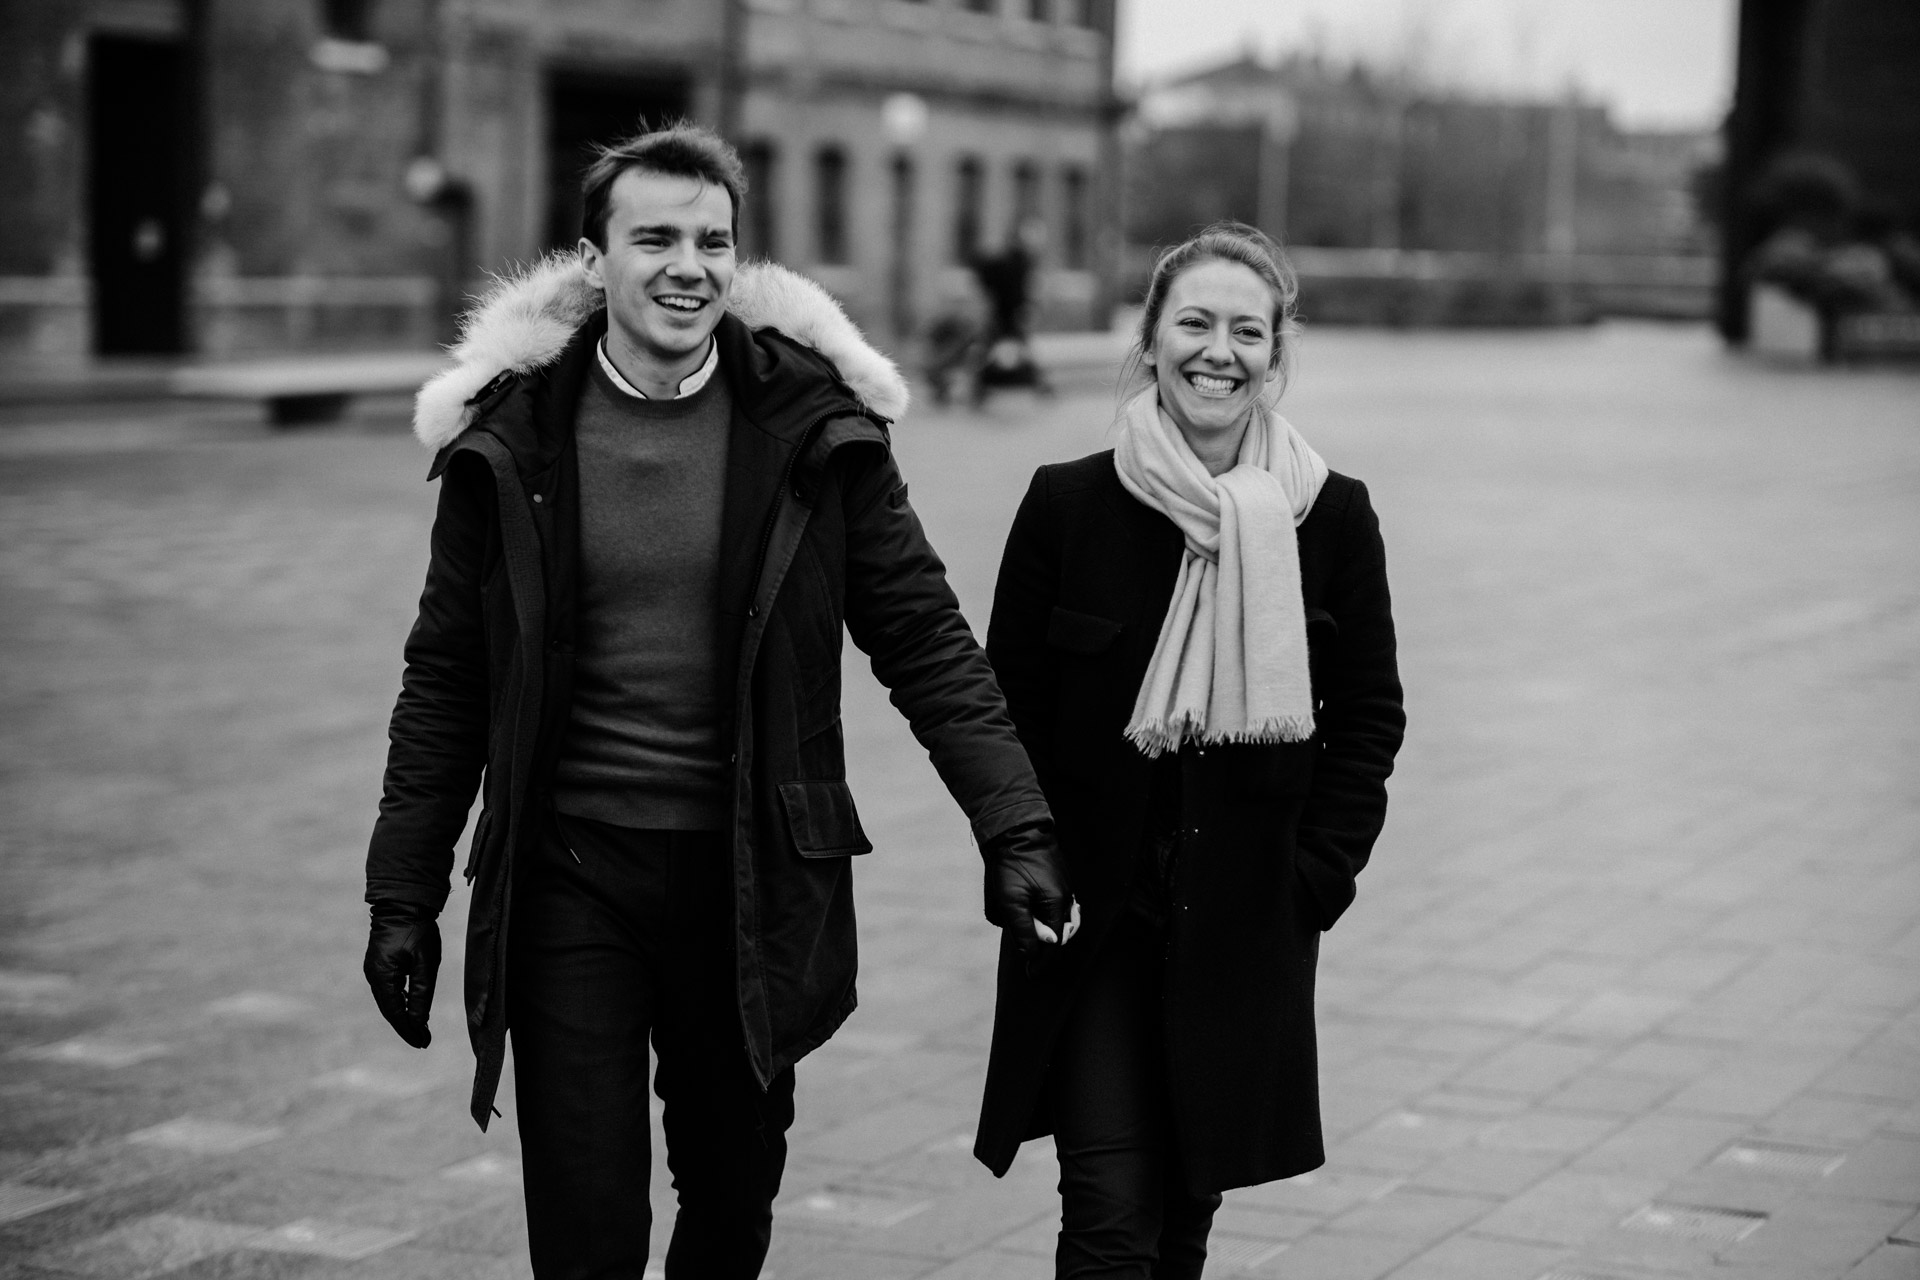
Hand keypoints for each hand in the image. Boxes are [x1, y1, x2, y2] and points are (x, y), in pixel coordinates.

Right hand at [363, 902, 440, 1047]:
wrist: (403, 902)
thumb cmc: (417, 930)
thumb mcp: (424, 963)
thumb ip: (421, 993)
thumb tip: (420, 1021)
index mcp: (382, 977)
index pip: (395, 1012)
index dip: (409, 1030)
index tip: (423, 1043)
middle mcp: (374, 976)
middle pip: (389, 1010)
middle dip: (406, 1026)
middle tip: (423, 1041)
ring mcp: (374, 970)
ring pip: (388, 1001)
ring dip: (403, 1015)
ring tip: (420, 1029)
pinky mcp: (379, 964)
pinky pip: (389, 990)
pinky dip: (400, 1001)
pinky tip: (411, 1008)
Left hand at [983, 821, 1071, 954]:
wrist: (1016, 829)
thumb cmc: (1012, 865)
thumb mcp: (1011, 901)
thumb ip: (1024, 929)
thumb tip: (1033, 954)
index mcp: (1058, 904)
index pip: (1055, 943)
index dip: (1042, 961)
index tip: (1030, 975)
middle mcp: (1067, 897)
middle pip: (1059, 933)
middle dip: (1041, 941)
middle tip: (1025, 951)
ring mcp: (1065, 886)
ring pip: (1058, 919)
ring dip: (1041, 926)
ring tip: (1024, 928)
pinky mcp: (1058, 878)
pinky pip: (1056, 905)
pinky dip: (1044, 913)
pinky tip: (1029, 910)